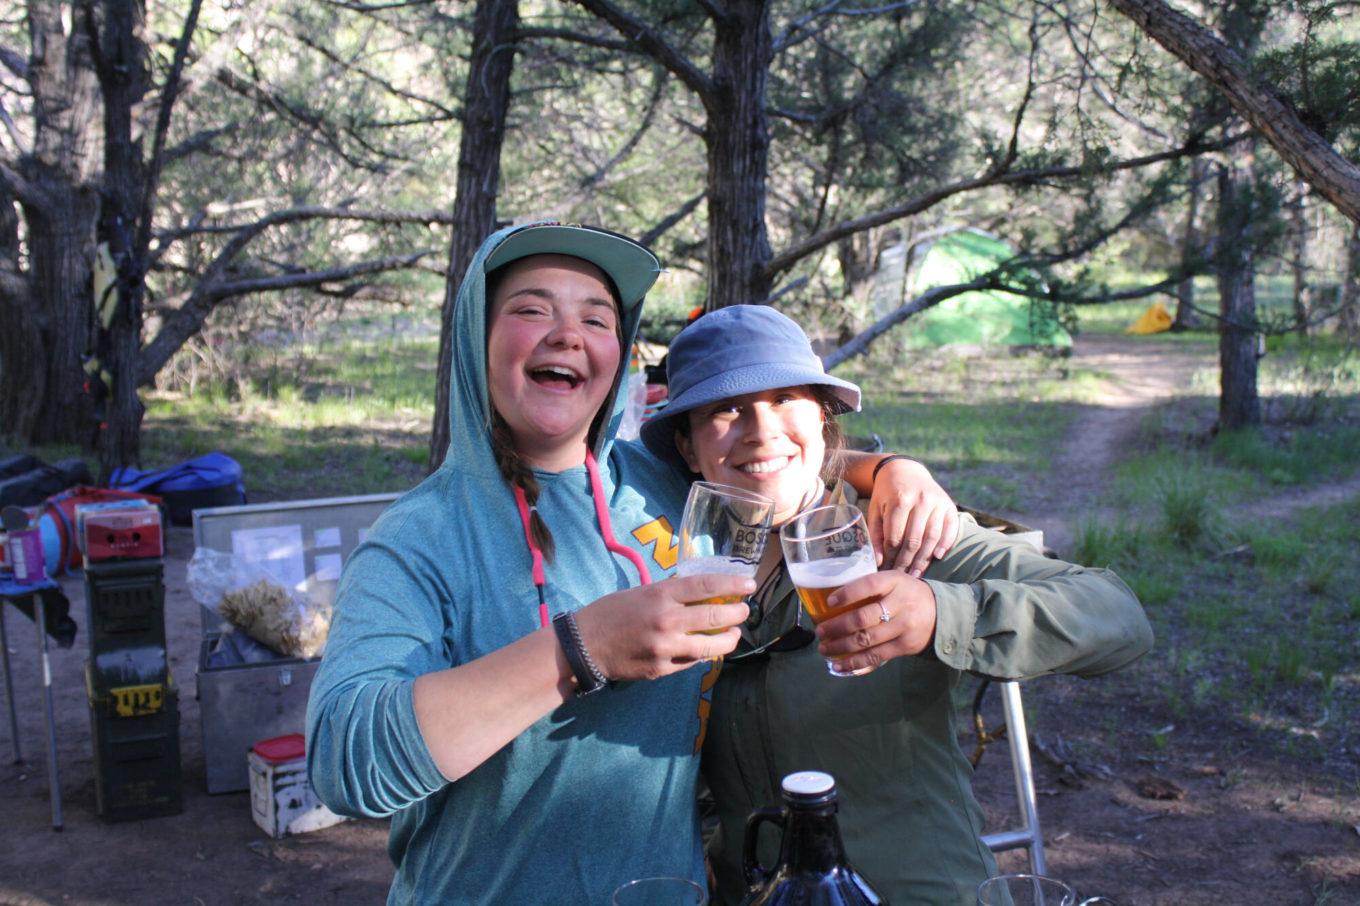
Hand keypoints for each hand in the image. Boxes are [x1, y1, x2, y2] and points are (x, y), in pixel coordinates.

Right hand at [574, 574, 752, 681]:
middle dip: (736, 614)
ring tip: (735, 634)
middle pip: (713, 617)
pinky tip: (708, 650)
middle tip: (745, 611)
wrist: (583, 646)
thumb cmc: (610, 613)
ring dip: (728, 640)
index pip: (705, 586)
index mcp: (660, 595)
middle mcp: (666, 621)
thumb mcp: (640, 592)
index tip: (748, 586)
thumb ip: (669, 594)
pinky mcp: (661, 669)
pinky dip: (703, 655)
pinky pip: (691, 662)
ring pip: (709, 647)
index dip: (731, 585)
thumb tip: (699, 594)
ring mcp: (665, 648)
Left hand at [813, 570, 936, 672]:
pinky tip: (839, 665)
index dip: (848, 593)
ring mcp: (905, 626)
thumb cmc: (908, 595)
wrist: (943, 613)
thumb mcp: (895, 581)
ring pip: (867, 639)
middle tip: (820, 631)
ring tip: (824, 648)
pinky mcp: (906, 645)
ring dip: (841, 646)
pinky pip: (876, 656)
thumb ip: (872, 587)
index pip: (869, 585)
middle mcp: (901, 603)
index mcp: (895, 581)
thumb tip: (832, 599)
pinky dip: (855, 662)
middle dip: (837, 626)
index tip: (829, 602)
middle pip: (863, 617)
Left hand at [867, 457, 958, 575]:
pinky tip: (937, 557)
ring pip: (932, 537)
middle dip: (907, 561)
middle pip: (914, 539)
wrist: (906, 470)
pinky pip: (950, 529)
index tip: (887, 571)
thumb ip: (877, 534)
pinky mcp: (949, 505)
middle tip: (902, 577)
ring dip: (924, 559)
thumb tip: (878, 562)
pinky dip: (945, 544)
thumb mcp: (876, 509)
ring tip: (916, 574)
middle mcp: (921, 499)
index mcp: (900, 499)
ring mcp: (938, 502)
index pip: (895, 536)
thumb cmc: (887, 493)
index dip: (891, 556)